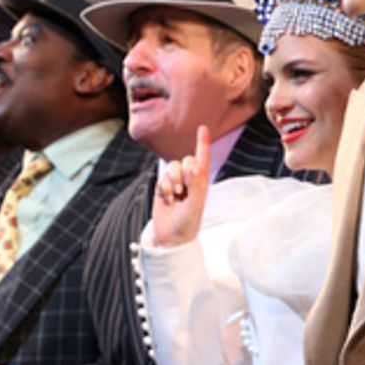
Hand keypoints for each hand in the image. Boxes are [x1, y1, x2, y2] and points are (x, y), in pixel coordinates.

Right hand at [152, 125, 211, 246]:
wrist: (171, 236)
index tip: (203, 128)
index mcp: (202, 182)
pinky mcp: (163, 188)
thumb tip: (193, 166)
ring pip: (172, 167)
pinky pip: (161, 178)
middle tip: (182, 190)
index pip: (203, 159)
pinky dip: (163, 188)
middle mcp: (190, 180)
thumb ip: (196, 184)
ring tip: (174, 196)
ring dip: (172, 180)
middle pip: (185, 160)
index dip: (203, 143)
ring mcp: (176, 183)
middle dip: (182, 172)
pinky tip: (167, 200)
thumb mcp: (196, 204)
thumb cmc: (188, 222)